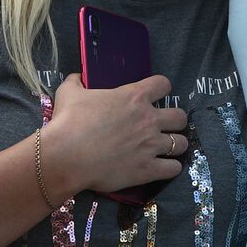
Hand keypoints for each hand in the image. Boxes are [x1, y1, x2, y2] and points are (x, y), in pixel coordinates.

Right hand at [41, 74, 186, 199]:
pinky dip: (171, 168)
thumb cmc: (68, 122)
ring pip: (181, 143)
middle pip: (180, 117)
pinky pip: (173, 169)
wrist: (64, 156)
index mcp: (135, 97)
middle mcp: (149, 119)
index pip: (164, 84)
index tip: (155, 96)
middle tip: (163, 126)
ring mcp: (150, 145)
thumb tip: (77, 76)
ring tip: (167, 148)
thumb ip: (77, 82)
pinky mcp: (147, 170)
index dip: (161, 89)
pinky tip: (164, 167)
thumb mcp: (69, 93)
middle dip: (175, 121)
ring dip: (175, 144)